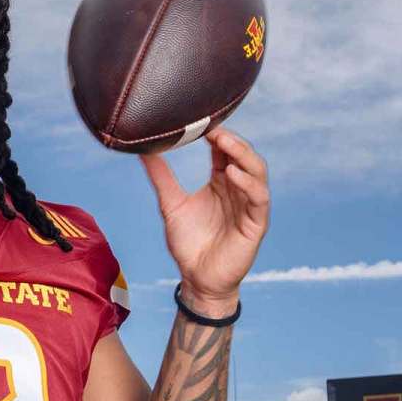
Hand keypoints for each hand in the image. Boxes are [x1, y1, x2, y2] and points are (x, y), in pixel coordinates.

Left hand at [139, 127, 269, 311]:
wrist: (197, 279)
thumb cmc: (188, 243)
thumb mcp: (171, 204)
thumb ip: (161, 177)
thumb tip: (143, 150)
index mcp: (221, 182)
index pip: (224, 151)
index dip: (216, 135)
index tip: (199, 121)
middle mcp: (238, 189)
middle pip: (243, 156)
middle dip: (231, 140)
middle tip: (211, 127)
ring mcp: (249, 205)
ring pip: (256, 172)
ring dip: (243, 154)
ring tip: (224, 141)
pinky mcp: (256, 223)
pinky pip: (258, 198)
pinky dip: (248, 183)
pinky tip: (232, 173)